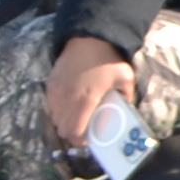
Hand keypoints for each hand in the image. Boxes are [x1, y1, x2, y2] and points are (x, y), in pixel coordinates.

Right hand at [46, 35, 139, 151]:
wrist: (88, 38)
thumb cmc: (108, 58)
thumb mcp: (125, 76)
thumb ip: (128, 95)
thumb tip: (129, 108)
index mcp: (86, 100)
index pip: (75, 132)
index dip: (80, 141)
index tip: (88, 140)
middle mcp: (68, 99)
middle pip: (62, 129)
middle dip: (72, 134)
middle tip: (82, 131)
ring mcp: (57, 92)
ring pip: (54, 119)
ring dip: (63, 123)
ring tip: (75, 119)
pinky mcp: (50, 85)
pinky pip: (49, 106)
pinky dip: (57, 111)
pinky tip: (67, 106)